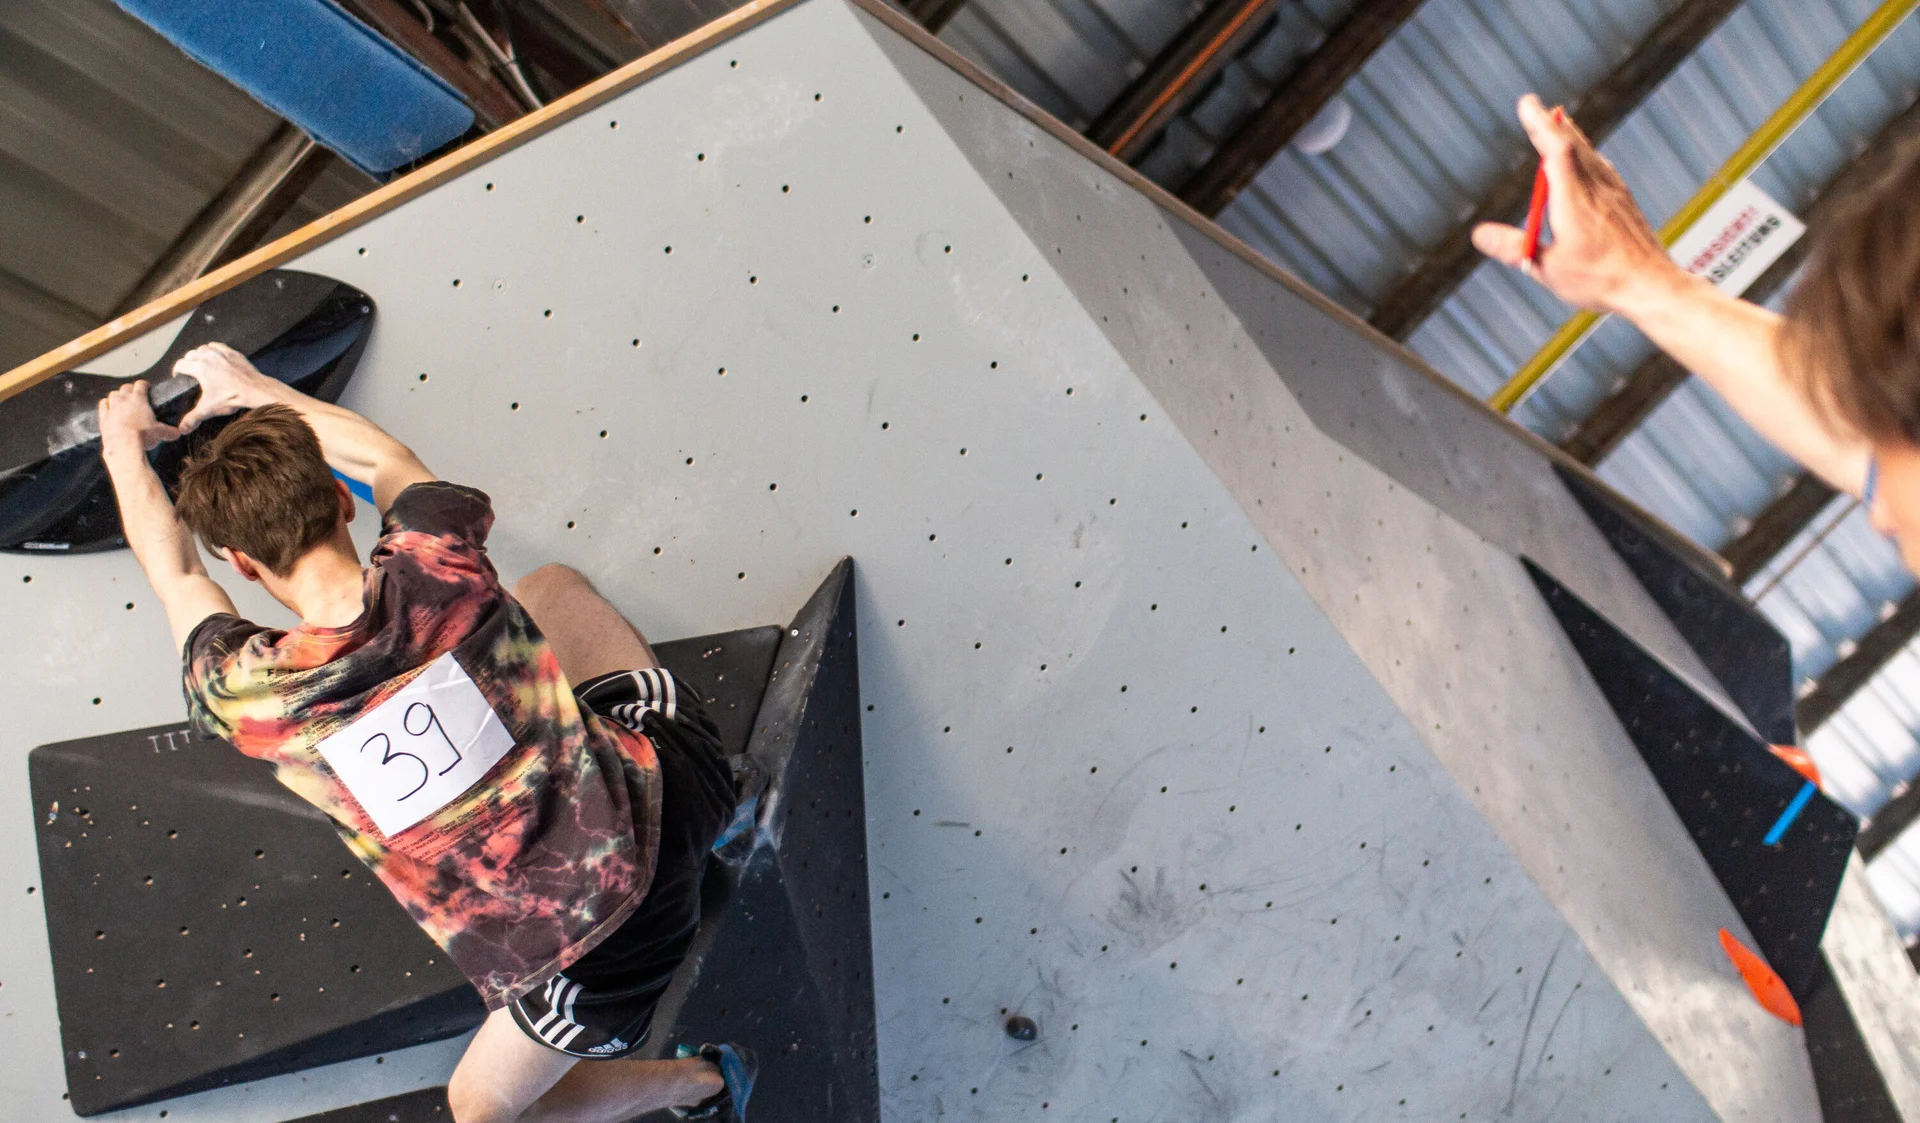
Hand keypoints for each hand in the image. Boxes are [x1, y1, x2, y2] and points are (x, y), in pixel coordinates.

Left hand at [97, 380, 181, 460]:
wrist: (124, 445)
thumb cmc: (143, 436)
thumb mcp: (161, 433)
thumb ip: (170, 431)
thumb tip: (178, 433)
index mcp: (139, 399)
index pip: (141, 384)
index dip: (144, 384)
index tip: (147, 387)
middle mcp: (124, 399)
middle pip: (125, 387)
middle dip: (130, 389)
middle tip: (134, 394)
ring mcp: (112, 407)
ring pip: (113, 394)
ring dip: (117, 395)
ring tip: (121, 399)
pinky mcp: (103, 417)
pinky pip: (103, 405)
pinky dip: (106, 404)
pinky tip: (108, 406)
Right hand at [173, 342, 280, 430]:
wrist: (255, 390)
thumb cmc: (232, 397)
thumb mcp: (209, 409)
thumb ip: (193, 418)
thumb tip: (181, 430)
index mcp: (199, 367)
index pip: (180, 364)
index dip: (176, 371)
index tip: (178, 377)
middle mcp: (208, 356)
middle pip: (190, 355)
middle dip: (187, 363)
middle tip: (189, 373)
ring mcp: (221, 353)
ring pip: (203, 348)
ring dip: (200, 354)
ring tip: (201, 364)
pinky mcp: (233, 353)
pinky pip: (218, 346)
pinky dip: (213, 349)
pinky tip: (215, 356)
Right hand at [1471, 94, 1682, 315]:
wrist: (1651, 285)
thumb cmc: (1599, 280)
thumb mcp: (1547, 268)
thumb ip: (1513, 248)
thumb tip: (1479, 234)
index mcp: (1574, 200)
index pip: (1556, 149)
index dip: (1540, 124)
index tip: (1526, 103)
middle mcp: (1596, 188)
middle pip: (1572, 144)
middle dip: (1550, 123)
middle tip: (1533, 105)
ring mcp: (1614, 192)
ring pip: (1589, 153)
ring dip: (1569, 135)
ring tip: (1559, 121)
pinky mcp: (1624, 201)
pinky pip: (1601, 167)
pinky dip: (1586, 154)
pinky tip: (1586, 159)